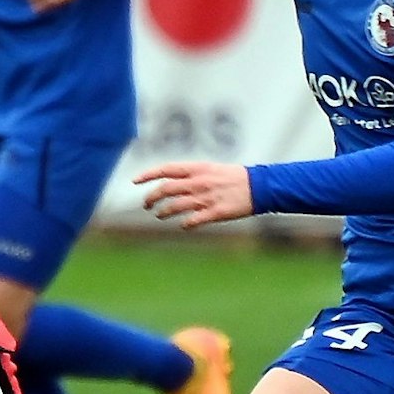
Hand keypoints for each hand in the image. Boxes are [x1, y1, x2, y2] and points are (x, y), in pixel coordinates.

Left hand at [135, 161, 255, 226]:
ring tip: (159, 214)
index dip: (148, 175)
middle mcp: (198, 182)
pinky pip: (192, 221)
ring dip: (163, 212)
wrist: (258, 186)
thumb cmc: (234, 177)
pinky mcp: (214, 213)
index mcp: (197, 169)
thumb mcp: (211, 169)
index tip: (135, 181)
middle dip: (151, 198)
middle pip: (165, 190)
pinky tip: (183, 225)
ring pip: (174, 207)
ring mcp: (205, 198)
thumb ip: (192, 174)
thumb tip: (173, 180)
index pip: (166, 170)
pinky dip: (184, 224)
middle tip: (146, 205)